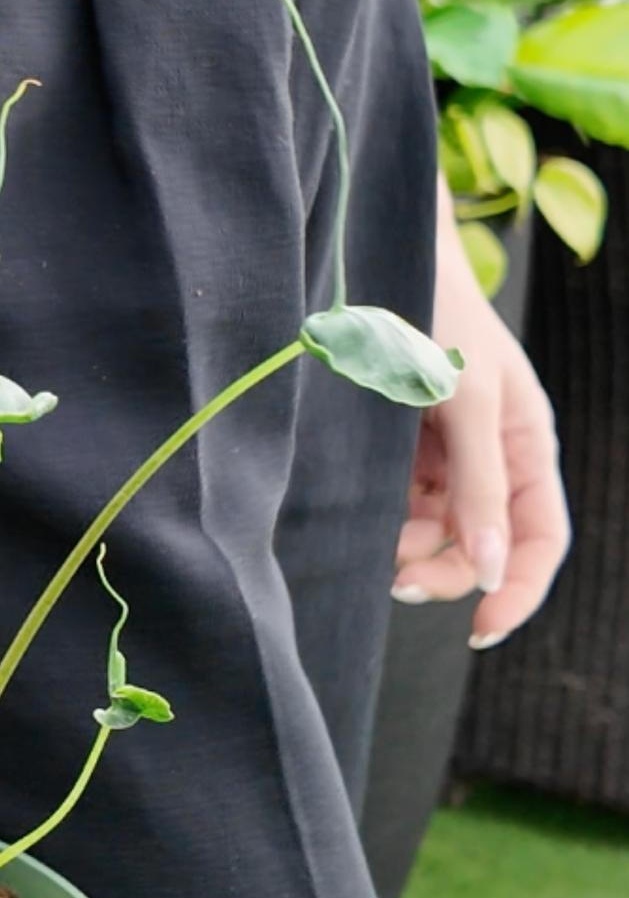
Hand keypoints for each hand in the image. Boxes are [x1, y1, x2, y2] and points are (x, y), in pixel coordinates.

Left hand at [392, 178, 570, 647]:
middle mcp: (486, 456)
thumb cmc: (432, 318)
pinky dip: (381, 520)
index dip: (519, 589)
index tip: (479, 631)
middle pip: (480, 546)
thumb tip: (493, 566)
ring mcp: (439, 456)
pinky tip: (358, 514)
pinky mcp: (396, 450)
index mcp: (524, 443)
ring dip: (406, 548)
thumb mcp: (464, 401)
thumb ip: (480, 484)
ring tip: (374, 538)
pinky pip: (395, 506)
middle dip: (444, 569)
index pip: (540, 537)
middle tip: (395, 578)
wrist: (370, 266)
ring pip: (432, 534)